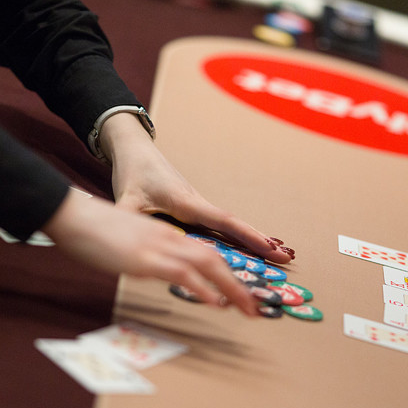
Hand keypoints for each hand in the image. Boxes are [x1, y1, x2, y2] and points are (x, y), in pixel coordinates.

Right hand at [41, 189, 258, 315]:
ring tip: (247, 309)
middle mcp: (168, 238)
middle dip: (239, 286)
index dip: (227, 274)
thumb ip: (144, 258)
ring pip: (206, 264)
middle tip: (256, 310)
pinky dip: (201, 288)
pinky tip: (214, 302)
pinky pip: (181, 272)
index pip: (205, 253)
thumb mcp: (125, 245)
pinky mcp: (143, 258)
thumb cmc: (92, 231)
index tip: (240, 295)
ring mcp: (157, 247)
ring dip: (231, 288)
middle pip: (214, 259)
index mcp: (164, 235)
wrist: (72, 214)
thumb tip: (153, 272)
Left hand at [99, 113, 294, 263]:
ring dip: (255, 240)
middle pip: (235, 226)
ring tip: (282, 256)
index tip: (269, 247)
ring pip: (231, 227)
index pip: (223, 221)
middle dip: (261, 241)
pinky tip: (254, 249)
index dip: (247, 235)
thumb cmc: (132, 173)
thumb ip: (127, 222)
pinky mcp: (195, 210)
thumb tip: (119, 245)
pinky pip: (222, 227)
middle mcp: (198, 203)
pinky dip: (241, 238)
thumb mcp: (126, 201)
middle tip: (289, 257)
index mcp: (185, 202)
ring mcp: (198, 206)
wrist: (135, 150)